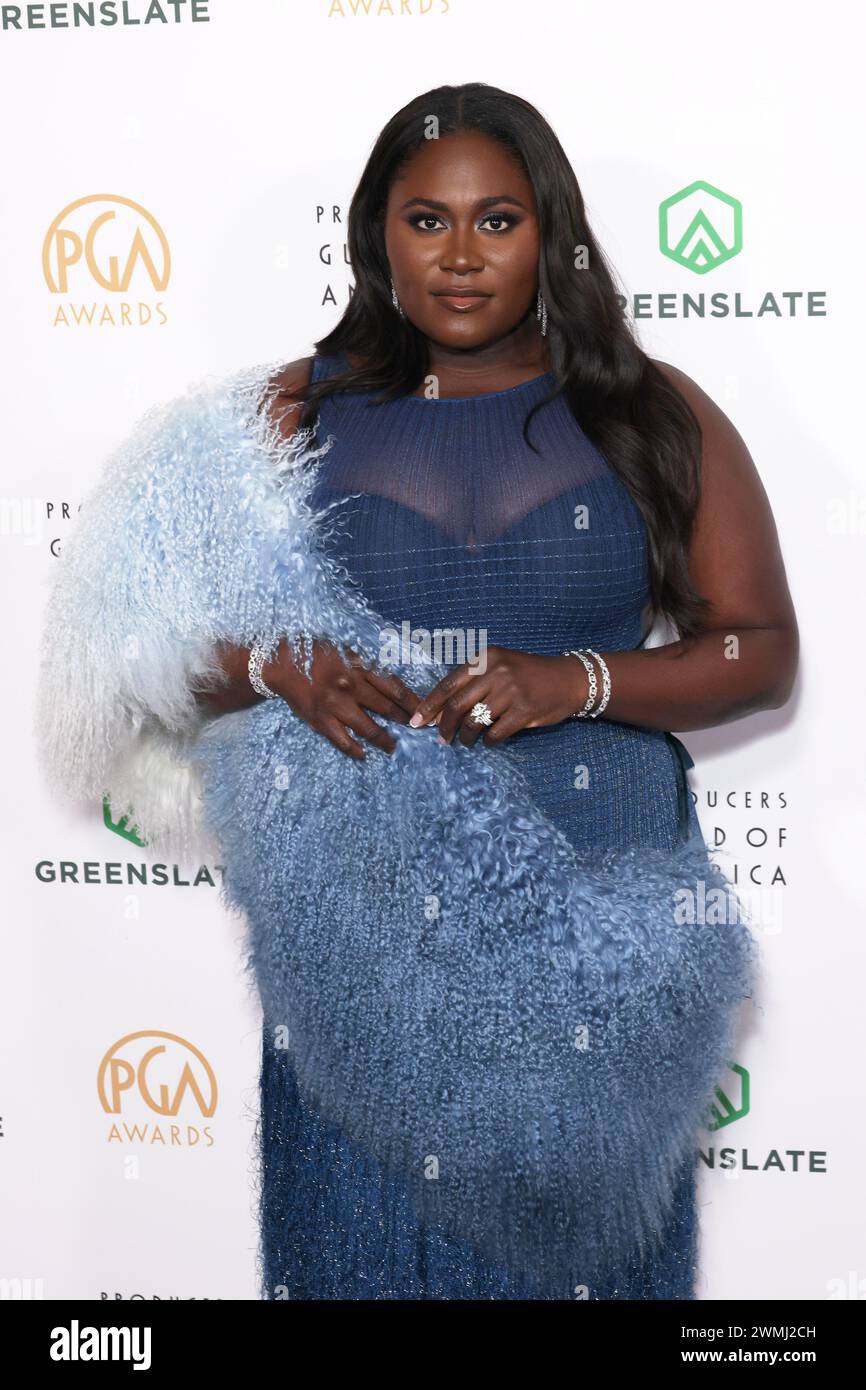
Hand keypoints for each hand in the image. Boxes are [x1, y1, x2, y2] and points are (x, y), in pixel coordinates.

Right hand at [264, 638, 421, 758]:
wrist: (280, 663)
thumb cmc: (316, 653)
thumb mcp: (347, 650)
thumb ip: (369, 664)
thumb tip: (394, 680)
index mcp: (360, 667)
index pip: (396, 689)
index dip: (413, 703)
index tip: (424, 712)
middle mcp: (351, 687)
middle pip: (387, 709)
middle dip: (404, 721)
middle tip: (416, 730)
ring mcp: (335, 706)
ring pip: (368, 729)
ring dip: (385, 740)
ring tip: (393, 747)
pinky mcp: (320, 721)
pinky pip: (343, 741)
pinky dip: (356, 750)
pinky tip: (364, 755)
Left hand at [407, 647, 589, 745]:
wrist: (567, 679)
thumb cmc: (528, 675)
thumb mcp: (499, 667)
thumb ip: (473, 684)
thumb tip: (441, 713)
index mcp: (485, 658)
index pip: (448, 684)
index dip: (429, 706)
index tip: (416, 721)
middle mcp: (496, 672)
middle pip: (457, 705)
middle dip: (445, 727)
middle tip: (442, 739)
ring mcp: (511, 692)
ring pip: (475, 722)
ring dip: (466, 737)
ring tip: (467, 741)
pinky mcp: (525, 711)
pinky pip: (496, 733)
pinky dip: (489, 741)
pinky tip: (490, 741)